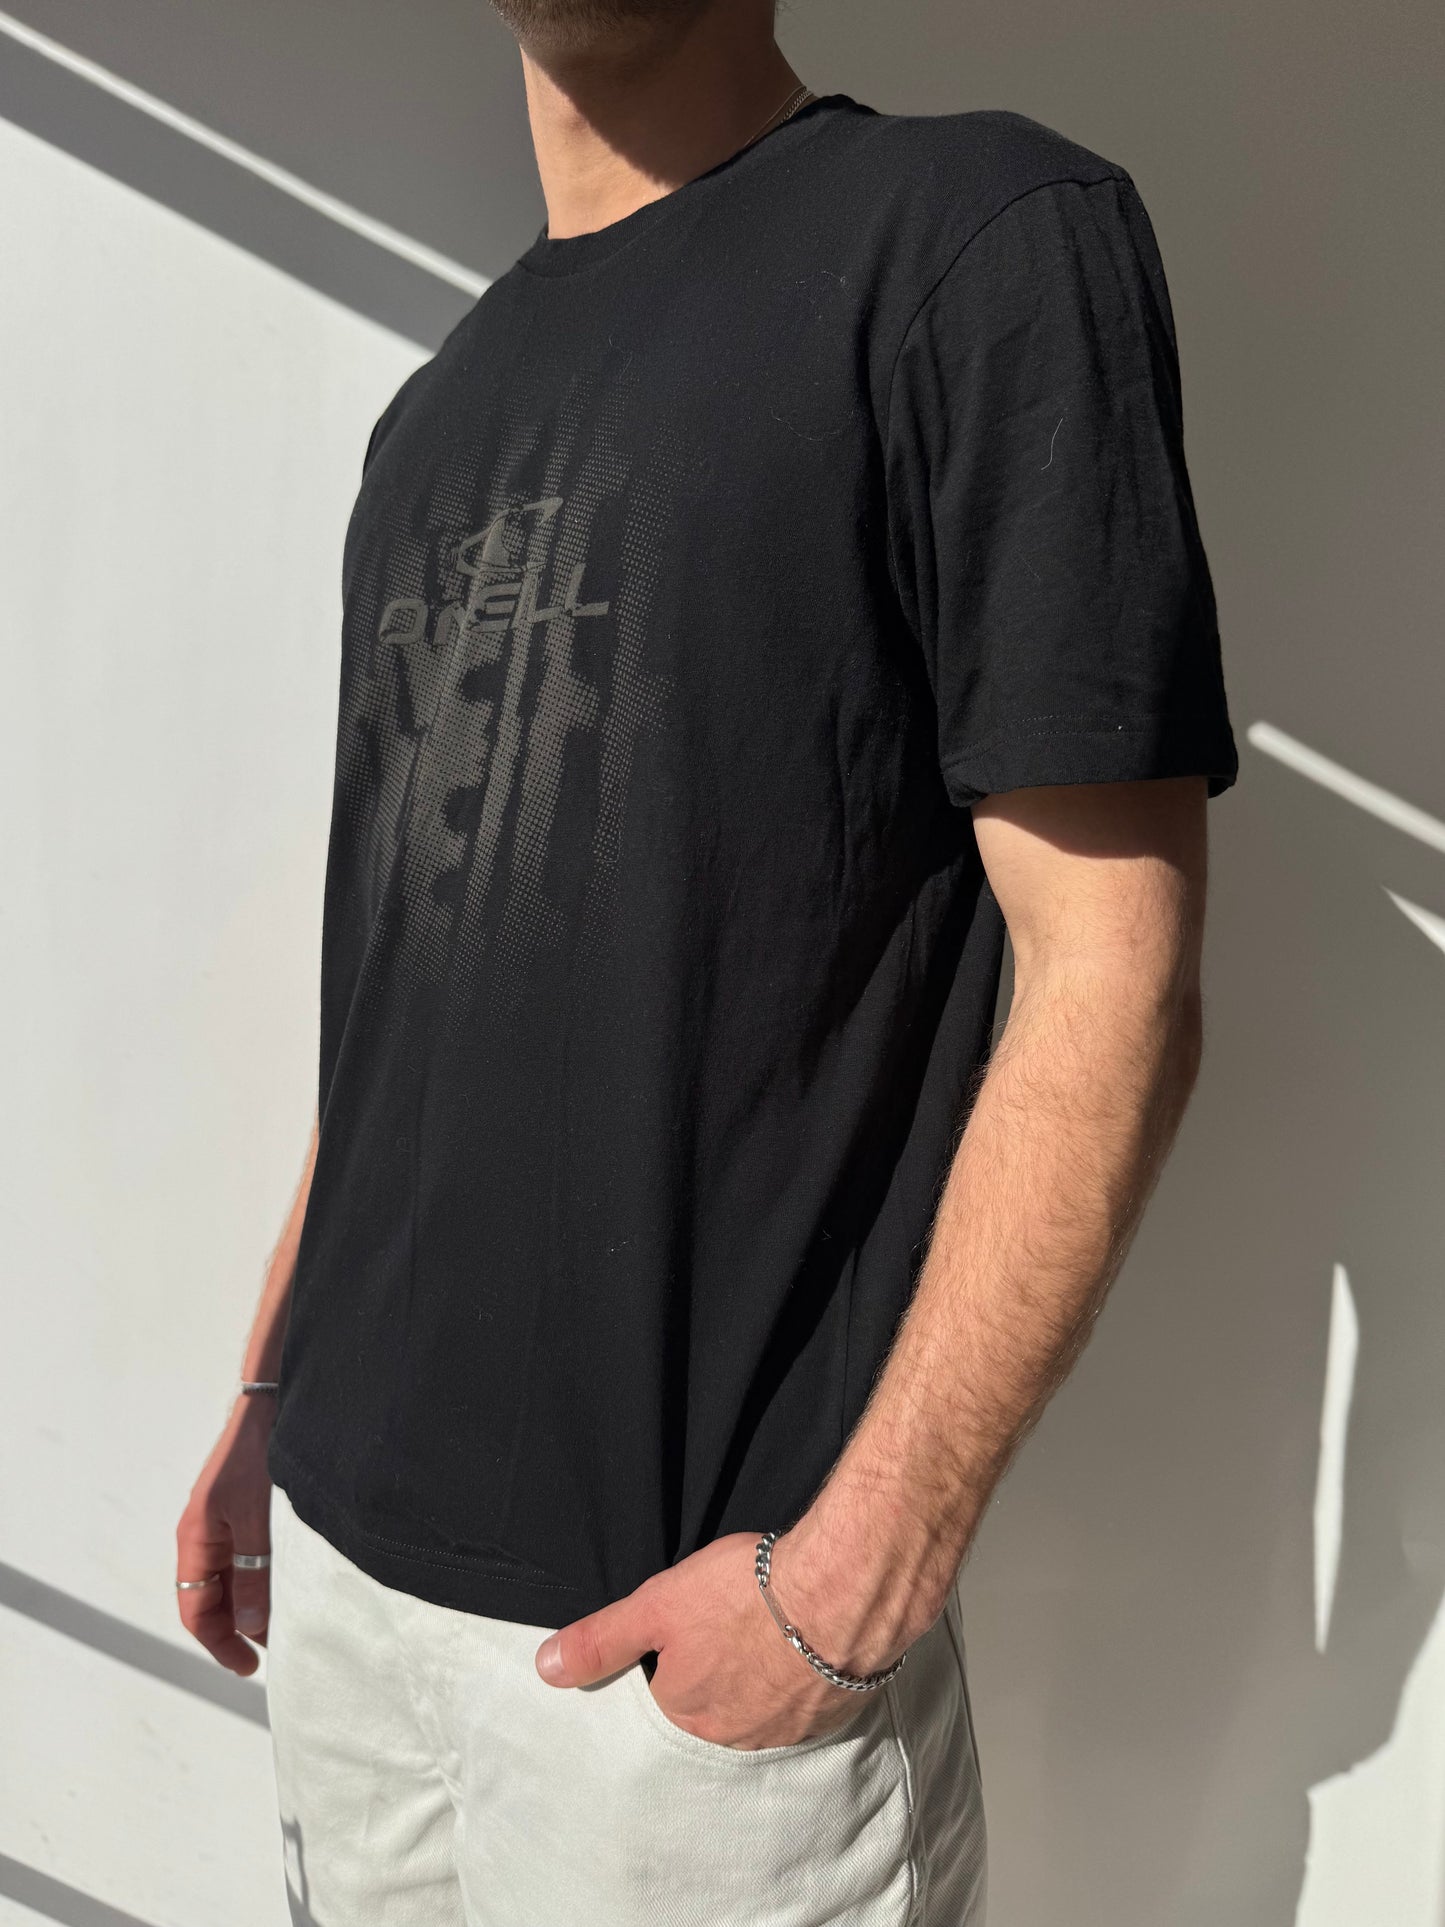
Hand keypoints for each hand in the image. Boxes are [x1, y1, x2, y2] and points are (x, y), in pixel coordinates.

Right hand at [175, 1394, 274, 1674]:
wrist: (270, 1405)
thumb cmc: (258, 1456)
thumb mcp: (257, 1520)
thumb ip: (254, 1573)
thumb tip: (253, 1626)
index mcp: (195, 1538)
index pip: (195, 1609)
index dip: (219, 1643)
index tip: (248, 1667)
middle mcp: (204, 1535)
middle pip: (212, 1599)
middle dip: (238, 1630)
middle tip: (273, 1653)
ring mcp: (223, 1523)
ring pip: (231, 1580)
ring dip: (253, 1605)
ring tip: (285, 1625)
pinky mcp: (244, 1511)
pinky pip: (247, 1558)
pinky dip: (263, 1578)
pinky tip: (288, 1586)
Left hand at [534, 1530, 901, 1750]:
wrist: (842, 1591)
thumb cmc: (747, 1593)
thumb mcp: (656, 1605)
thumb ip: (601, 1640)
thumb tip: (544, 1669)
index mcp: (687, 1713)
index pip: (665, 1689)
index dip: (676, 1649)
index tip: (694, 1619)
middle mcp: (734, 1736)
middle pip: (712, 1702)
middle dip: (718, 1666)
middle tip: (734, 1618)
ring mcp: (788, 1730)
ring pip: (759, 1704)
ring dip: (762, 1674)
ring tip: (771, 1625)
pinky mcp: (833, 1714)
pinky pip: (806, 1702)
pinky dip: (803, 1676)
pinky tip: (807, 1640)